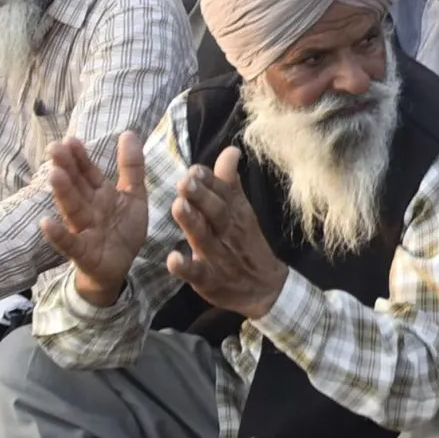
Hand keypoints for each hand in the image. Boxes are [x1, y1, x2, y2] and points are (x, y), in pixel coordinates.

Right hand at [38, 132, 150, 306]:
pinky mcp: (84, 253)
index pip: (88, 172)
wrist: (120, 267)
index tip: (71, 140)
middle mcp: (89, 209)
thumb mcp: (133, 195)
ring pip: (73, 209)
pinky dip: (58, 235)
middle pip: (76, 186)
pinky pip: (70, 244)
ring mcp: (84, 230)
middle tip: (53, 148)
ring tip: (54, 175)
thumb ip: (131, 166)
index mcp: (100, 194)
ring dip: (63, 193)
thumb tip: (129, 132)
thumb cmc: (122, 229)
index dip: (80, 157)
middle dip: (66, 167)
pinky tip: (45, 223)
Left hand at [168, 147, 286, 318]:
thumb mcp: (242, 211)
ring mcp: (218, 256)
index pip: (223, 192)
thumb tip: (230, 150)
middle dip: (201, 196)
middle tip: (185, 182)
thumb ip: (230, 182)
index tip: (195, 169)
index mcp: (234, 213)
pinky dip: (185, 267)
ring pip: (204, 237)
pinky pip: (196, 273)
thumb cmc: (246, 243)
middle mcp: (226, 231)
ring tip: (178, 207)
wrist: (265, 287)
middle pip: (215, 211)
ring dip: (191, 222)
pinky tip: (173, 259)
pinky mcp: (209, 279)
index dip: (210, 181)